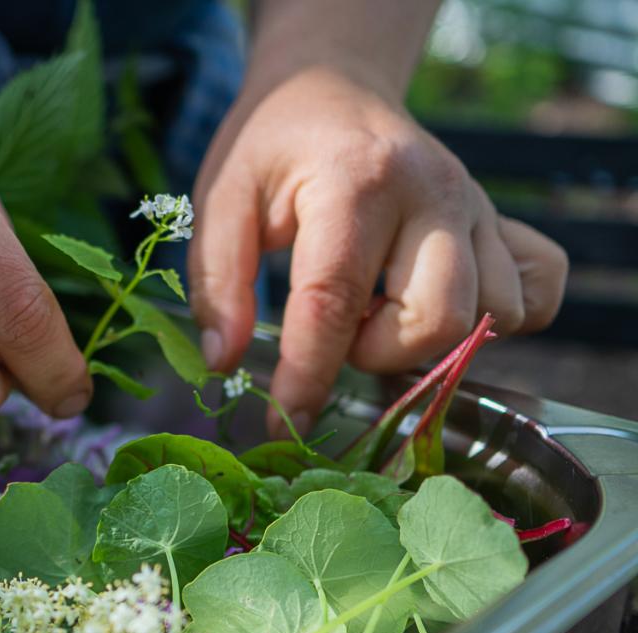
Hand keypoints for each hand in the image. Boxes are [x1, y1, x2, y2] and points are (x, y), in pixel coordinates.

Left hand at [189, 66, 567, 436]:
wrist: (334, 88)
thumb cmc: (274, 146)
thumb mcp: (221, 197)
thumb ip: (217, 281)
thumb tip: (223, 362)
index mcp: (357, 181)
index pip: (334, 299)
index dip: (307, 374)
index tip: (283, 423)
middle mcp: (434, 193)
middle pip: (436, 320)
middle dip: (377, 353)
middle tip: (335, 327)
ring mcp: (478, 207)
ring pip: (489, 316)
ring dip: (426, 340)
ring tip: (377, 309)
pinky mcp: (502, 221)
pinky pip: (536, 293)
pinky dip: (495, 320)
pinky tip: (436, 303)